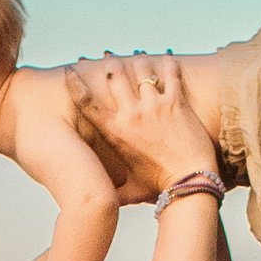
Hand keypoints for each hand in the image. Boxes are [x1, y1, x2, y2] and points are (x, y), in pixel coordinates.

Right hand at [61, 51, 219, 198]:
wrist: (190, 181)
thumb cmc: (159, 187)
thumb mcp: (129, 190)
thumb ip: (111, 192)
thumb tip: (96, 204)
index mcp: (114, 131)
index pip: (86, 101)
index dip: (74, 82)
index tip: (70, 70)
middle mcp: (131, 113)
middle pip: (114, 76)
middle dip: (109, 64)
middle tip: (108, 58)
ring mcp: (154, 106)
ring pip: (141, 69)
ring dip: (138, 61)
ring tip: (137, 56)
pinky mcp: (176, 103)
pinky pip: (170, 74)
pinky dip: (168, 63)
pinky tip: (167, 56)